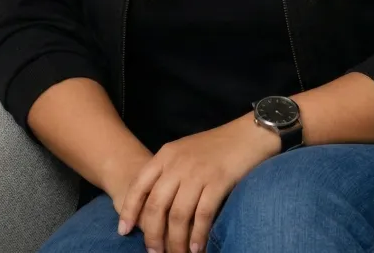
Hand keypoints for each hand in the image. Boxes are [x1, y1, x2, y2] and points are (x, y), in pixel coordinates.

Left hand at [115, 115, 279, 252]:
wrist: (249, 134)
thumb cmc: (218, 146)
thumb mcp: (185, 151)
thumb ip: (169, 171)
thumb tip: (154, 204)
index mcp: (166, 155)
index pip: (139, 186)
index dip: (129, 211)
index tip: (124, 231)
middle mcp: (178, 164)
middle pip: (156, 205)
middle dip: (152, 233)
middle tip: (154, 251)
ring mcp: (198, 173)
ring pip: (178, 215)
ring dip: (176, 241)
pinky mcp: (218, 182)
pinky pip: (203, 215)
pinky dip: (198, 235)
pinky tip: (197, 248)